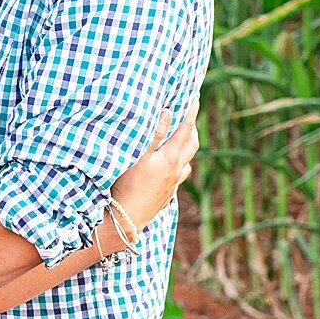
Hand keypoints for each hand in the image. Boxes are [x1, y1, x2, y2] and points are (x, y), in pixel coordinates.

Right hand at [110, 106, 199, 234]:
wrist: (124, 220)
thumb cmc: (127, 186)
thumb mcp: (138, 156)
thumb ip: (154, 134)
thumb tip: (168, 112)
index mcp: (170, 158)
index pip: (185, 129)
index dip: (191, 112)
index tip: (195, 98)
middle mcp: (176, 171)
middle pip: (192, 145)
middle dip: (192, 128)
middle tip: (189, 116)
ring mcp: (172, 185)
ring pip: (187, 163)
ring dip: (187, 149)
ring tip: (182, 140)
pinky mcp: (165, 196)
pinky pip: (179, 177)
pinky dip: (179, 166)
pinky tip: (171, 168)